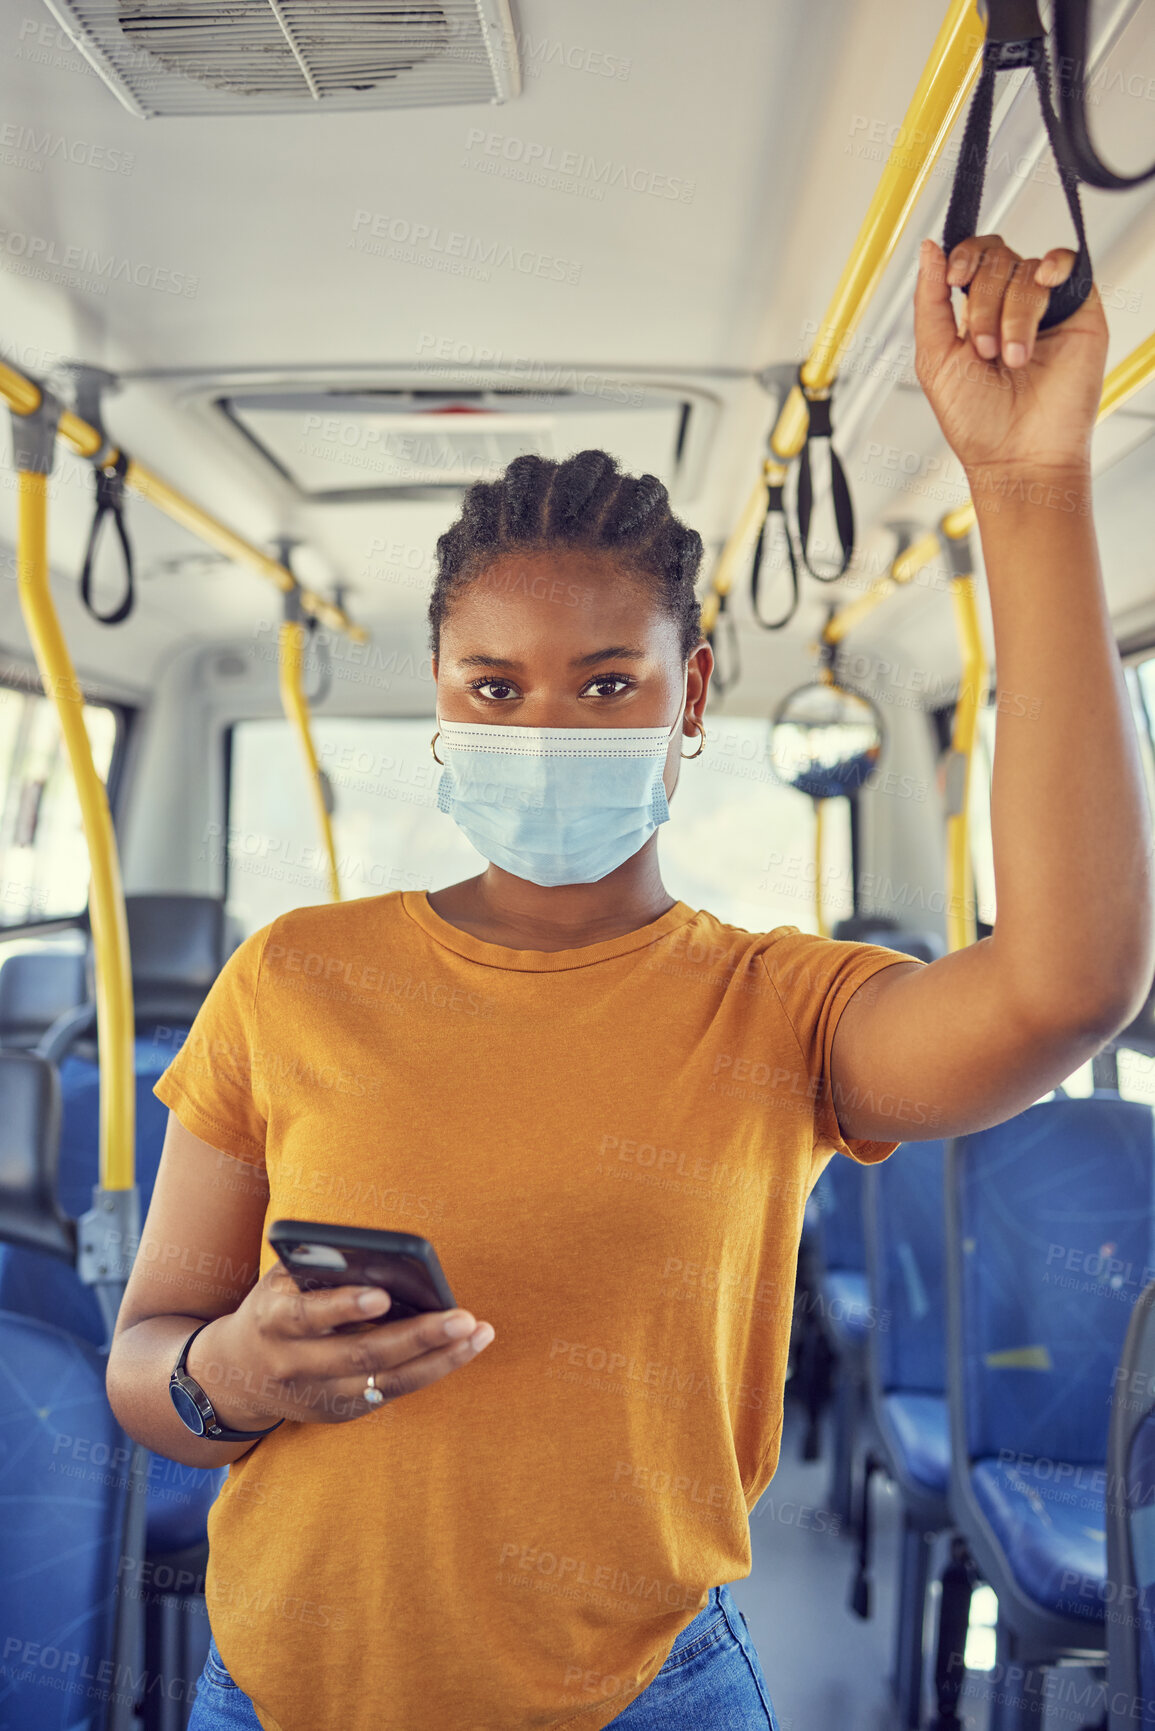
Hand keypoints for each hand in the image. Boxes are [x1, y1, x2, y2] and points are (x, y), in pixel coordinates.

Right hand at [187, 1267, 494, 1427]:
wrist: (238, 1375)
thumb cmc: (274, 1307)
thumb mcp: (280, 1282)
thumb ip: (318, 1268)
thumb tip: (379, 1256)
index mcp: (273, 1322)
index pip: (307, 1316)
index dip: (344, 1307)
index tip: (381, 1295)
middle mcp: (295, 1364)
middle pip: (361, 1355)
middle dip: (416, 1336)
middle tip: (463, 1317)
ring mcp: (320, 1395)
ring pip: (386, 1381)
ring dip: (438, 1359)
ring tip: (479, 1333)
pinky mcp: (341, 1412)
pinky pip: (393, 1393)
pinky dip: (430, 1371)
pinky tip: (463, 1349)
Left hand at [913, 235, 1107, 479]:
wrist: (1018, 455)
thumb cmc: (977, 422)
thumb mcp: (934, 358)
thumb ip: (929, 302)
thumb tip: (928, 248)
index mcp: (976, 313)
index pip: (973, 258)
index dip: (963, 257)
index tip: (954, 280)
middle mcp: (1011, 306)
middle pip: (997, 261)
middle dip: (984, 303)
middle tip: (984, 350)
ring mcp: (1046, 308)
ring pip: (1027, 270)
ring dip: (1012, 315)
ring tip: (1012, 358)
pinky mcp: (1079, 312)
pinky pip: (1069, 265)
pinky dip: (1054, 266)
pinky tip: (1044, 283)